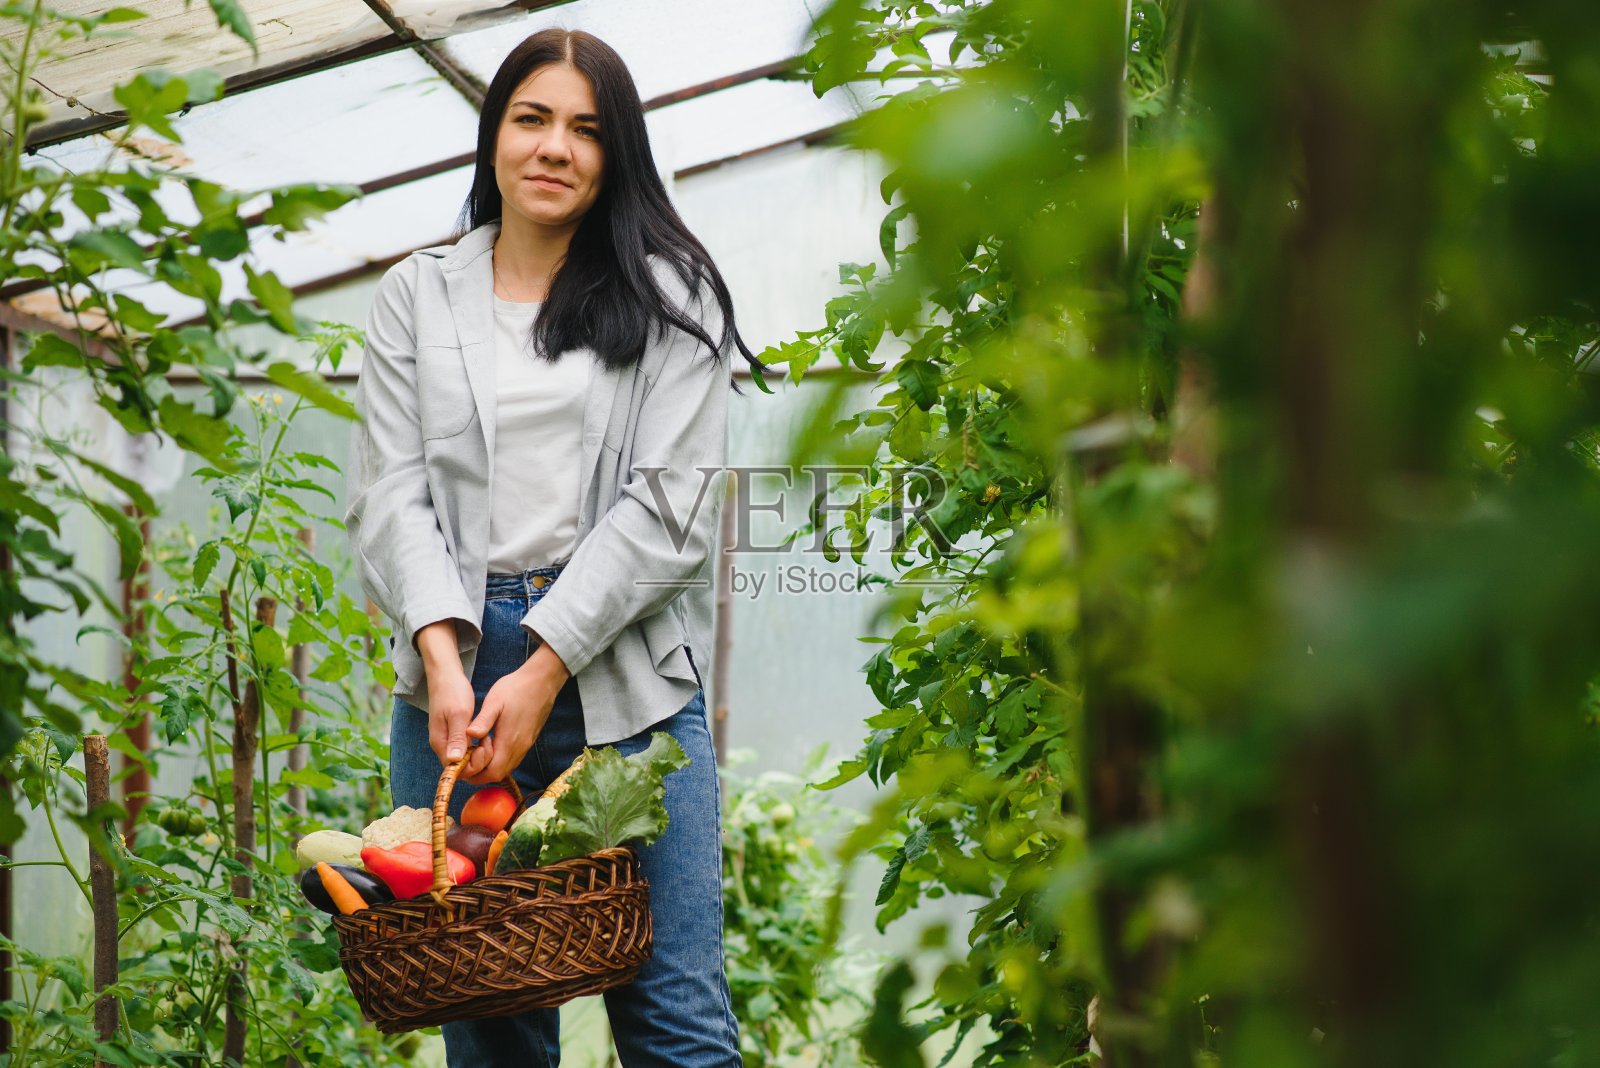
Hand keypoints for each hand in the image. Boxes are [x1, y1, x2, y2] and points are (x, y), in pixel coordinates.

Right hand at [425, 660, 489, 776]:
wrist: (446, 676)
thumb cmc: (452, 692)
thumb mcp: (458, 713)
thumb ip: (457, 737)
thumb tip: (454, 761)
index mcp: (440, 742)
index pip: (455, 769)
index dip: (473, 765)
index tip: (484, 747)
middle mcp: (442, 745)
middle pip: (461, 767)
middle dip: (478, 761)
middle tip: (489, 742)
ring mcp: (448, 740)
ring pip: (465, 759)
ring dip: (479, 754)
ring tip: (489, 738)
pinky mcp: (455, 735)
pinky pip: (466, 749)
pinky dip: (477, 747)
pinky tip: (486, 737)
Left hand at [463, 641, 569, 784]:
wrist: (542, 681)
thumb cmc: (516, 689)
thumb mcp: (495, 702)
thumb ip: (483, 721)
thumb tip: (469, 735)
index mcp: (509, 742)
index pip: (491, 773)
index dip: (476, 773)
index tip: (465, 759)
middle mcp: (519, 748)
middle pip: (498, 774)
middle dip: (480, 772)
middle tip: (468, 756)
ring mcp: (525, 745)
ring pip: (506, 768)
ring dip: (490, 765)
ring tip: (478, 749)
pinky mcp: (528, 740)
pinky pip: (512, 758)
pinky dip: (499, 758)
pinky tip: (492, 743)